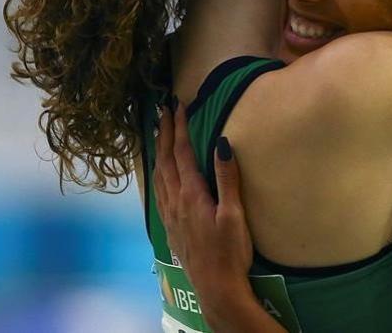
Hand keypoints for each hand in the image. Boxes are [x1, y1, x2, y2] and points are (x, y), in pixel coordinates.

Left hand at [153, 104, 254, 307]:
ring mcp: (170, 214)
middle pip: (166, 160)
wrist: (215, 286)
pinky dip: (157, 172)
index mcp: (192, 194)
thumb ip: (227, 178)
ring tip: (157, 133)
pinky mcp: (170, 225)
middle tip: (162, 110)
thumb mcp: (234, 214)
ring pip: (158, 174)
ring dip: (158, 150)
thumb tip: (221, 143)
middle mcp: (176, 201)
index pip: (183, 153)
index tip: (178, 106)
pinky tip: (159, 172)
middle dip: (164, 133)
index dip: (180, 128)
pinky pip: (158, 190)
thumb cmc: (230, 251)